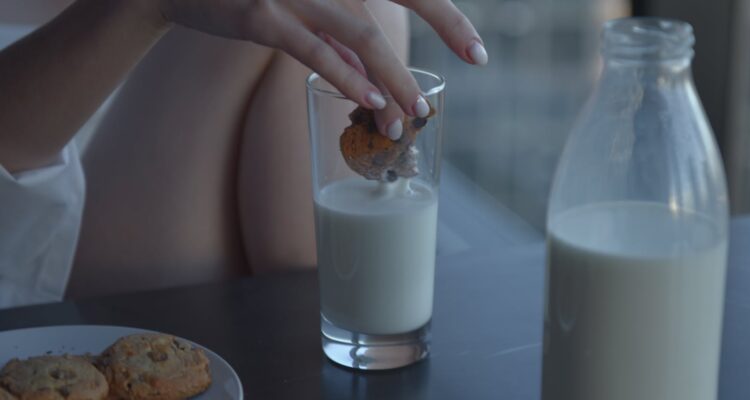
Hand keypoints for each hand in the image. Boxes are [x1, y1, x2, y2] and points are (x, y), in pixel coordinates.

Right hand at [156, 0, 486, 132]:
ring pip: (360, 34)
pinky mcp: (260, 15)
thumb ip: (334, 36)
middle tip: (478, 57)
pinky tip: (370, 101)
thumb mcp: (297, 7)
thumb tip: (370, 78)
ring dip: (393, 76)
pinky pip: (313, 51)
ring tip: (414, 112)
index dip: (445, 12)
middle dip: (447, 23)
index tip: (476, 46)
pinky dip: (346, 78)